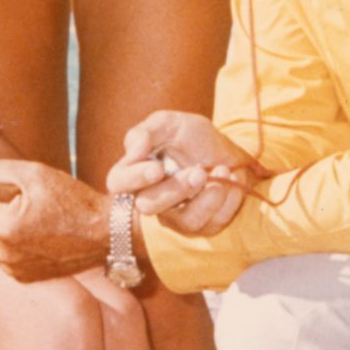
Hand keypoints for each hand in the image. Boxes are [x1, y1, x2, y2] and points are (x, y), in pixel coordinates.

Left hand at [0, 159, 107, 280]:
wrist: (105, 233)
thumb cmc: (71, 199)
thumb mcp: (34, 173)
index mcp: (5, 228)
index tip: (9, 189)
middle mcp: (5, 255)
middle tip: (24, 202)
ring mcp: (13, 270)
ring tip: (29, 217)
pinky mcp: (23, 278)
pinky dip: (9, 243)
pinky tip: (34, 234)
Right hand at [111, 111, 259, 237]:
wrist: (229, 150)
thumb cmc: (194, 137)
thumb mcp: (170, 123)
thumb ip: (146, 132)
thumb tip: (132, 152)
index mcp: (136, 172)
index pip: (118, 183)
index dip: (133, 179)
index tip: (156, 168)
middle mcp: (152, 198)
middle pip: (147, 207)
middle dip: (175, 189)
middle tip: (198, 172)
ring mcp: (177, 216)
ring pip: (185, 221)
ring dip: (207, 198)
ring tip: (222, 171)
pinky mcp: (203, 226)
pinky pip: (213, 223)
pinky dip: (227, 199)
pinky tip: (231, 180)